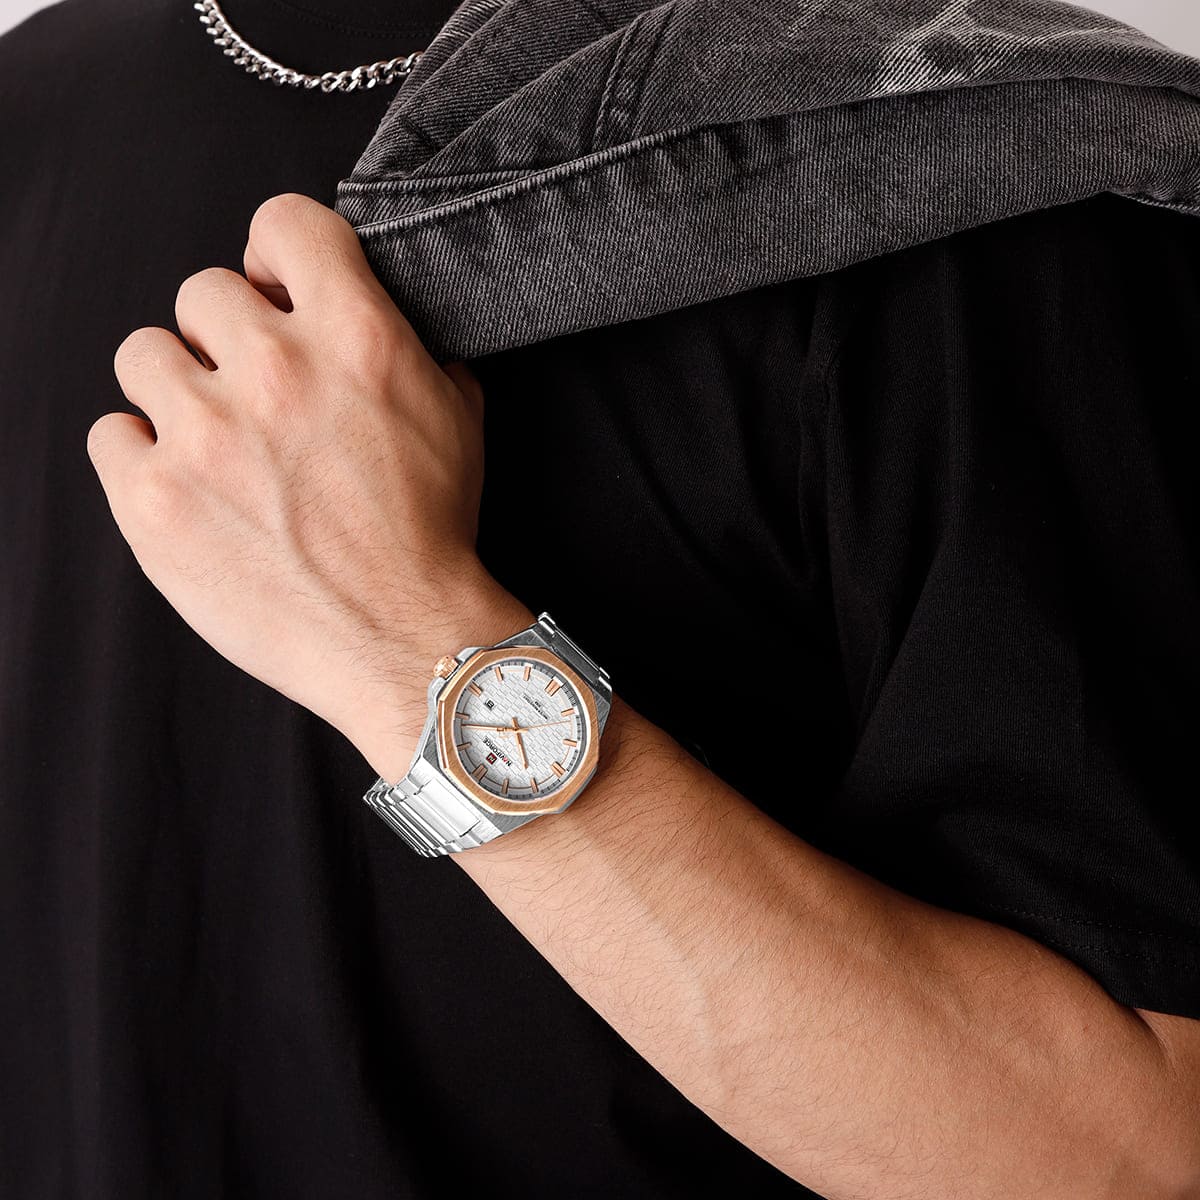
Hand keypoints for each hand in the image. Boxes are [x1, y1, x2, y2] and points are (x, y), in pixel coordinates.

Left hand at [86, 191, 511, 751]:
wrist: (402, 641)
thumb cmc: (431, 537)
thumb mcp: (458, 421)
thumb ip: (413, 351)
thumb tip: (382, 327)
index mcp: (355, 339)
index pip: (281, 223)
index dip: (277, 258)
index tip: (278, 295)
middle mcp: (274, 373)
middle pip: (200, 292)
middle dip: (227, 338)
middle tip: (253, 394)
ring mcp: (205, 437)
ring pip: (142, 354)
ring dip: (177, 391)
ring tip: (214, 443)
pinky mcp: (154, 501)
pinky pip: (109, 434)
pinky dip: (140, 456)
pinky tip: (185, 486)